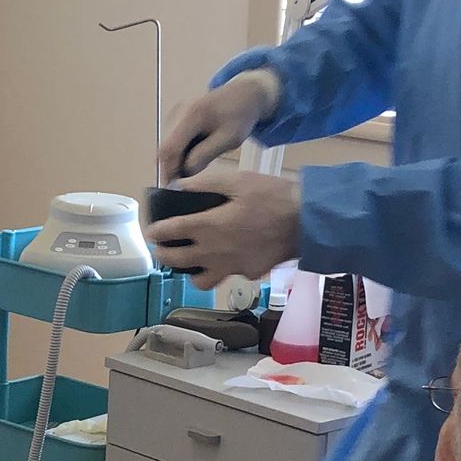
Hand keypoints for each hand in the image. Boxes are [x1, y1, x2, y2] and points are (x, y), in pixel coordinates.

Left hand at [149, 167, 300, 288]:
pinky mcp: (248, 274)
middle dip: (163, 255)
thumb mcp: (238, 180)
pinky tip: (223, 258)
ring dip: (189, 271)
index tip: (152, 231)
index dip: (157, 232)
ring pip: (199, 280)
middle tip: (161, 248)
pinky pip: (226, 276)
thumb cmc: (273, 196)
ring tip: (190, 260)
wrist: (308, 222)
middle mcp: (215, 252)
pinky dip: (219, 270)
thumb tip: (179, 186)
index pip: (171, 232)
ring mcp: (232, 267)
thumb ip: (205, 182)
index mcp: (209, 226)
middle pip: (178, 261)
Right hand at [156, 67, 280, 182]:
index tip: (173, 187)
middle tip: (183, 182)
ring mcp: (176, 111)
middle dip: (171, 166)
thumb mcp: (228, 139)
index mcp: (192, 115)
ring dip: (176, 158)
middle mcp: (179, 111)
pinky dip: (180, 150)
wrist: (244, 93)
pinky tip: (193, 156)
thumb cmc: (240, 116)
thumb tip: (185, 172)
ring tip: (192, 168)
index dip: (168, 170)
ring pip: (167, 143)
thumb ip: (205, 155)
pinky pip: (172, 137)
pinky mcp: (177, 114)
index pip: (170, 148)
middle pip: (165, 146)